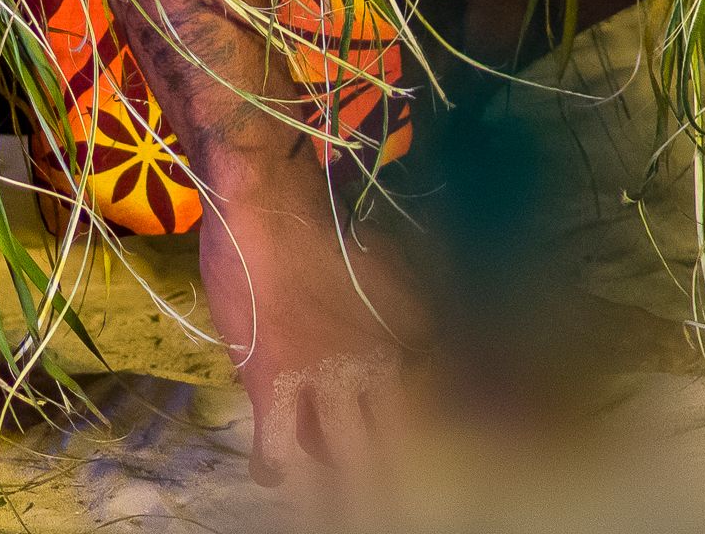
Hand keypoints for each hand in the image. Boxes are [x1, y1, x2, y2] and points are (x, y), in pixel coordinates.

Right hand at [200, 192, 421, 505]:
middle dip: (388, 479)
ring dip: (336, 485)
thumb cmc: (328, 223)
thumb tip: (411, 346)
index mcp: (414, 340)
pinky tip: (272, 470)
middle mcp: (381, 369)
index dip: (423, 438)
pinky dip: (274, 467)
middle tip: (378, 497)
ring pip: (344, 458)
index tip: (415, 457)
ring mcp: (328, 381)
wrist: (270, 203)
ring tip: (329, 501)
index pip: (434, 407)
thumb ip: (400, 316)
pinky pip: (279, 451)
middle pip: (395, 447)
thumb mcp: (389, 269)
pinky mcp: (277, 386)